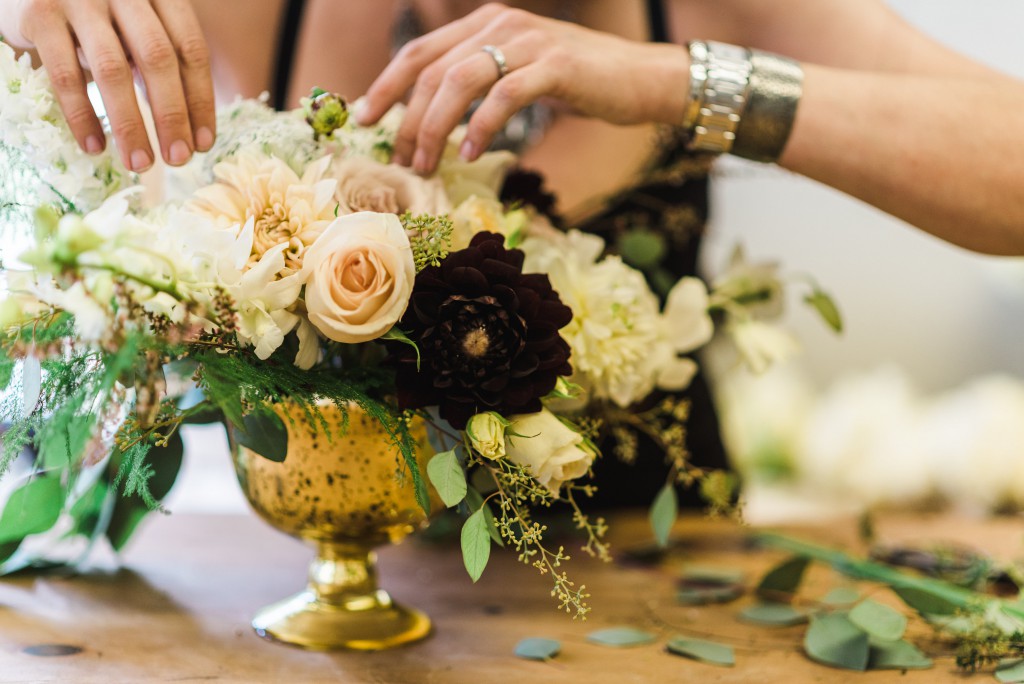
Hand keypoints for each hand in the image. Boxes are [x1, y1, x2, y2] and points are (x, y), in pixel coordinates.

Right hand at [5, 0, 214, 170]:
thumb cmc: (98, 16)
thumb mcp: (136, 28)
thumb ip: (161, 62)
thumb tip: (191, 133)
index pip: (190, 49)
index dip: (199, 99)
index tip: (203, 144)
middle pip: (158, 59)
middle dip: (172, 116)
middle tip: (178, 159)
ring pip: (113, 70)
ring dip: (131, 125)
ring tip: (141, 163)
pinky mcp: (40, 14)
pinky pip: (66, 75)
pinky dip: (83, 116)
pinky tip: (95, 147)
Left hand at [357, 3, 689, 174]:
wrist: (642, 79)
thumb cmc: (580, 84)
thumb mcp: (521, 74)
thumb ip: (481, 83)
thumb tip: (436, 120)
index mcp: (486, 23)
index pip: (419, 51)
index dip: (386, 85)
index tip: (365, 119)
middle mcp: (500, 24)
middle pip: (432, 71)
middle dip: (408, 120)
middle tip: (401, 160)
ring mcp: (528, 41)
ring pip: (459, 82)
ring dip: (435, 128)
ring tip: (427, 165)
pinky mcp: (555, 66)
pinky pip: (503, 97)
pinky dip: (481, 128)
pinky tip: (470, 154)